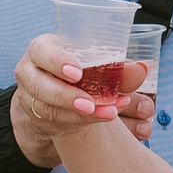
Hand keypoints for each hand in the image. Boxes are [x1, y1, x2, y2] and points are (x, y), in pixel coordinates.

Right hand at [10, 35, 151, 166]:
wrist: (65, 88)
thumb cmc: (82, 66)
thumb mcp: (98, 63)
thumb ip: (119, 69)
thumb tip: (142, 70)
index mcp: (41, 49)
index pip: (41, 52)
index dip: (57, 62)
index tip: (78, 73)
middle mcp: (30, 72)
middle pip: (39, 86)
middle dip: (66, 96)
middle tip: (90, 103)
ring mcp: (30, 98)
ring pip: (47, 109)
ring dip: (78, 114)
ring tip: (107, 113)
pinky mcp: (38, 118)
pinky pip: (56, 124)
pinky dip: (81, 122)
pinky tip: (102, 117)